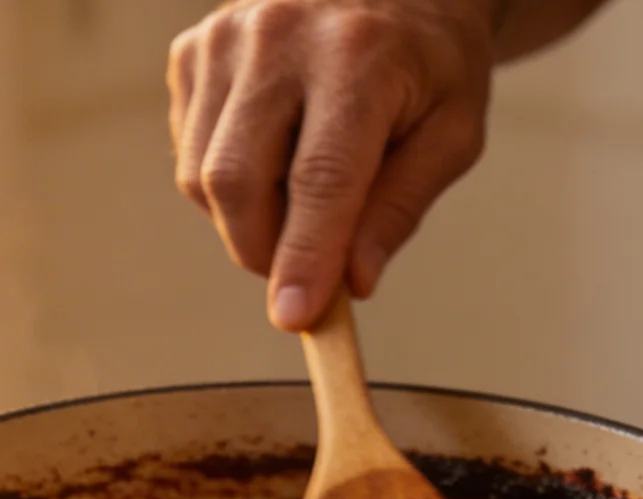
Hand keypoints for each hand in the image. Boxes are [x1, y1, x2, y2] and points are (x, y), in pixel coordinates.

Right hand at [166, 0, 495, 328]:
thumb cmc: (430, 66)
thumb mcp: (452, 135)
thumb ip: (400, 208)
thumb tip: (351, 282)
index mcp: (357, 55)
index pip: (318, 178)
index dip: (304, 256)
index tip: (294, 318)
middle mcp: (278, 35)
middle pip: (237, 180)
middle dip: (264, 252)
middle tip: (304, 275)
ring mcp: (224, 38)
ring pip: (202, 176)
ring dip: (246, 221)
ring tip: (302, 201)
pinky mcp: (192, 51)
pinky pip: (190, 153)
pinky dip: (227, 185)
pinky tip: (273, 159)